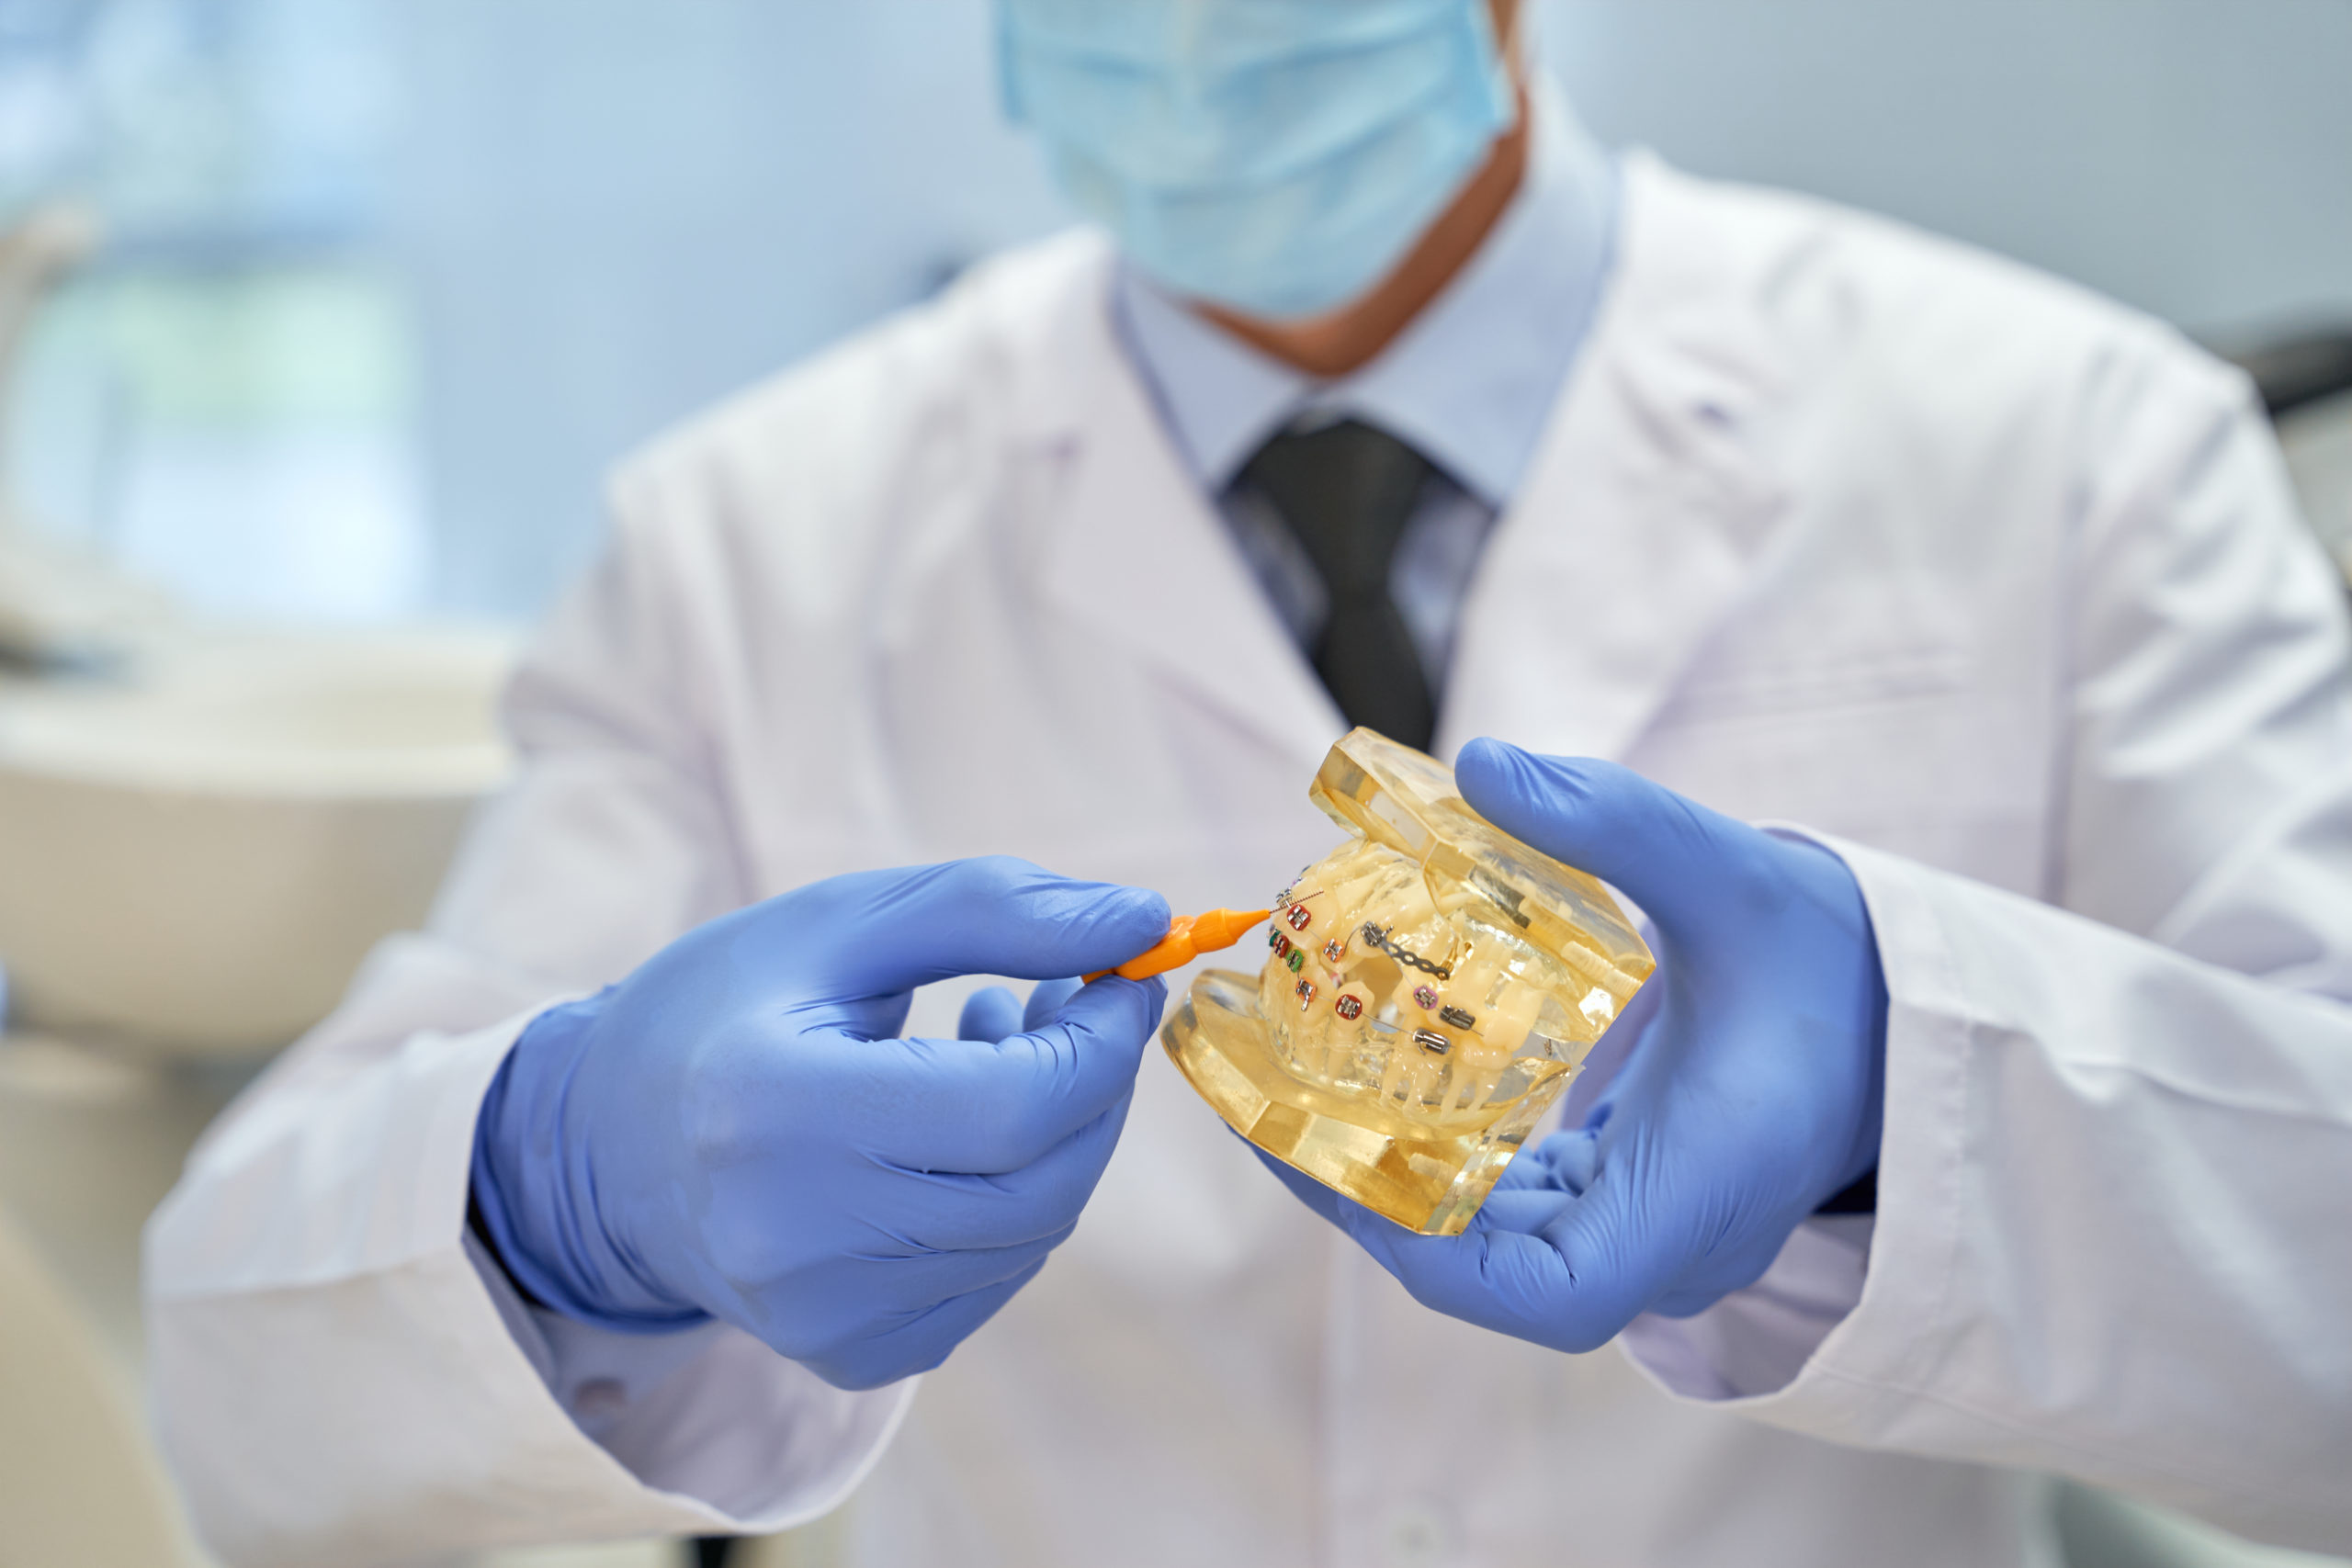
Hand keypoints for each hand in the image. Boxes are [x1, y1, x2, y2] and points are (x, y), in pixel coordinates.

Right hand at [470, 858, 1168, 1389]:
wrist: (607, 1146)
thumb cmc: (732, 1007)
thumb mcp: (844, 923)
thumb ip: (994, 910)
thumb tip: (1145, 919)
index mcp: (772, 1111)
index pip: (1011, 1106)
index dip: (1101, 1038)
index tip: (1125, 969)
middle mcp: (792, 1239)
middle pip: (1039, 1182)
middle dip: (1095, 1084)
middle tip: (1081, 1000)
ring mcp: (822, 1317)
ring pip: (1033, 1233)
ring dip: (1058, 1131)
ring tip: (997, 1039)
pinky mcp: (851, 1355)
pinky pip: (995, 1275)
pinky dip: (1014, 1195)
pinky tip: (962, 1128)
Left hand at [1266, 739, 1886, 1351]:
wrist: (1911, 1011)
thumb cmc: (1838, 957)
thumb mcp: (1733, 872)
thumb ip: (1616, 818)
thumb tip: (1479, 760)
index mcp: (1700, 1195)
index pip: (1551, 1298)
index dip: (1427, 1251)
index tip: (1334, 1163)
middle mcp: (1670, 1239)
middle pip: (1491, 1273)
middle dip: (1370, 1199)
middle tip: (1266, 1104)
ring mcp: (1652, 1231)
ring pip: (1498, 1247)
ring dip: (1395, 1182)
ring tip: (1293, 1094)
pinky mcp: (1635, 1199)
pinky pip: (1522, 1211)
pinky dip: (1445, 1166)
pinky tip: (1385, 1096)